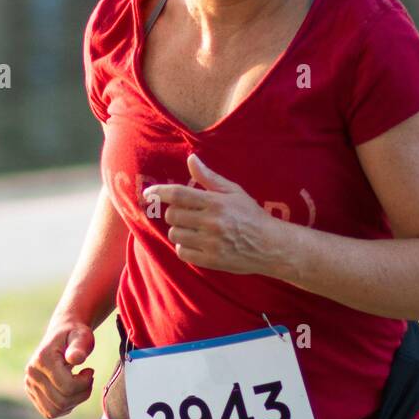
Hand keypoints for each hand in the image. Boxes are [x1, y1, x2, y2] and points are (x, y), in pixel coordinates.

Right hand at [25, 318, 95, 418]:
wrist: (62, 335)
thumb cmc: (76, 336)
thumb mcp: (82, 337)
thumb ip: (80, 346)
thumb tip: (75, 358)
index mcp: (42, 359)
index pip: (68, 387)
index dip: (85, 383)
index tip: (90, 370)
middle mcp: (31, 373)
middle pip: (61, 401)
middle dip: (81, 394)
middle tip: (88, 379)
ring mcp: (29, 384)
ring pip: (55, 410)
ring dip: (74, 402)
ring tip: (80, 385)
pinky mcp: (31, 392)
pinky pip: (50, 412)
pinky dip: (65, 407)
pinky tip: (71, 391)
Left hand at [146, 155, 289, 275]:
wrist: (270, 246)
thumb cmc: (251, 216)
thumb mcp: (233, 192)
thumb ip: (209, 178)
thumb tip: (191, 159)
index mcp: (215, 202)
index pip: (178, 194)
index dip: (159, 192)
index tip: (149, 194)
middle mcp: (211, 222)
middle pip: (173, 215)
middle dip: (173, 213)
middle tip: (183, 215)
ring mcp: (211, 243)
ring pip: (175, 234)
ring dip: (178, 231)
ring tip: (191, 230)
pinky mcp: (211, 260)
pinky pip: (182, 252)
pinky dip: (183, 247)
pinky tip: (194, 244)